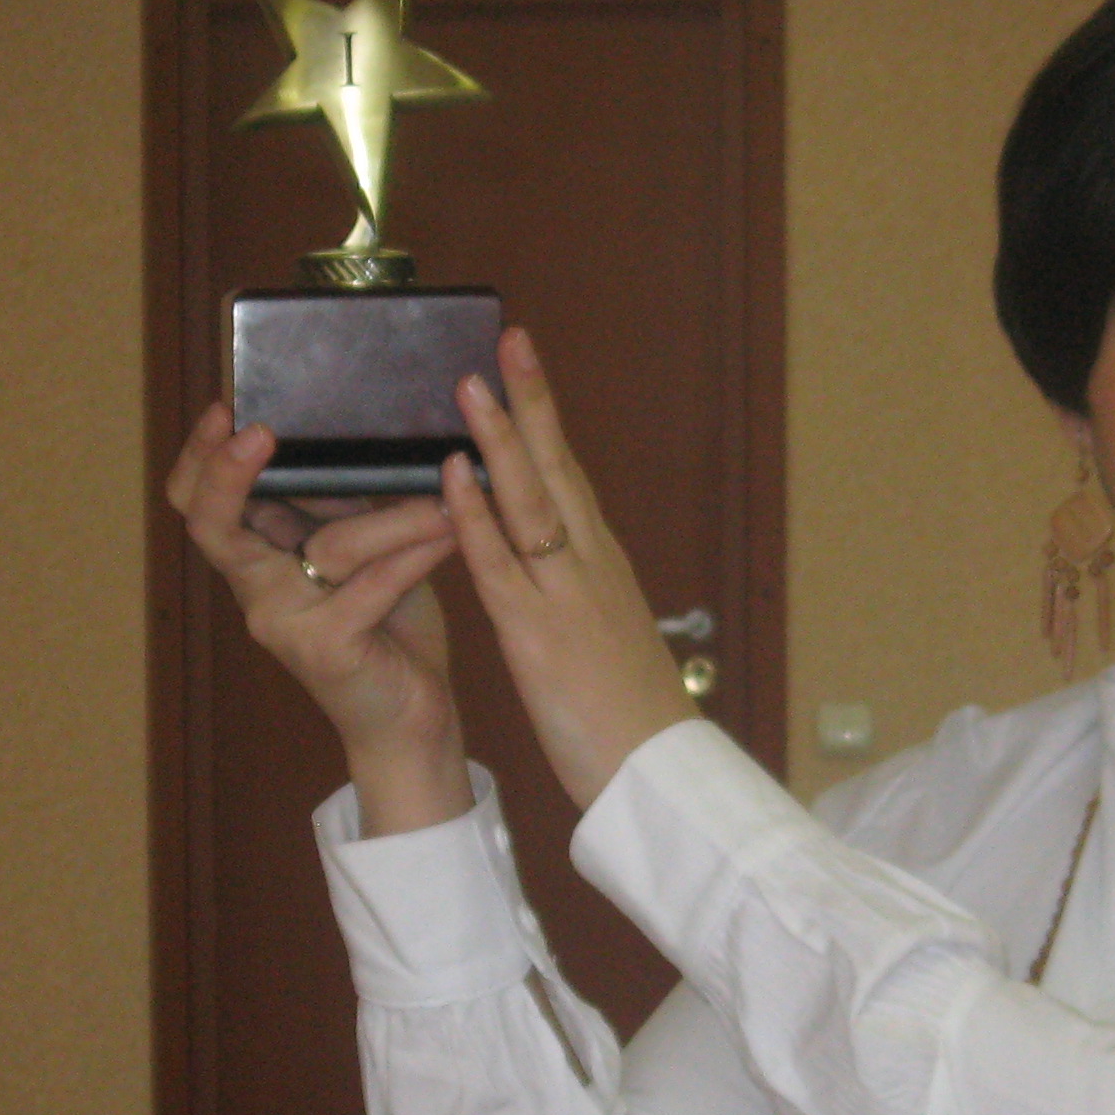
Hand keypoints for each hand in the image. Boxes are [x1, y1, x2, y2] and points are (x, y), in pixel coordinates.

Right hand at [163, 401, 471, 831]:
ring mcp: (285, 623)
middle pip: (212, 525)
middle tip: (259, 432)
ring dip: (395, 516)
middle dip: (228, 473)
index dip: (200, 458)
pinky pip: (373, 587)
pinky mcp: (327, 649)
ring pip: (331, 546)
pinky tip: (453, 529)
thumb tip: (360, 426)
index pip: (198, 504)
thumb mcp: (359, 550)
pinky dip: (416, 556)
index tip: (225, 410)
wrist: (409, 719)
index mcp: (256, 558)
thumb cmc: (387, 626)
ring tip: (445, 491)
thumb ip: (343, 504)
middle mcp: (256, 590)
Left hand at [445, 327, 702, 808]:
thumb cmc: (633, 718)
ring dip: (499, 440)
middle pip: (558, 469)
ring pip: (531, 503)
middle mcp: (590, 566)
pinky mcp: (541, 637)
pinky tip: (456, 477)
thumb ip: (583, 596)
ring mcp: (567, 597)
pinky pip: (503, 565)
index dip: (545, 423)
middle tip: (510, 340)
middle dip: (532, 402)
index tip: (525, 369)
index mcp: (602, 566)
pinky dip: (478, 516)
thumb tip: (564, 569)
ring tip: (471, 384)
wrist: (659, 775)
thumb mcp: (608, 639)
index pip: (569, 478)